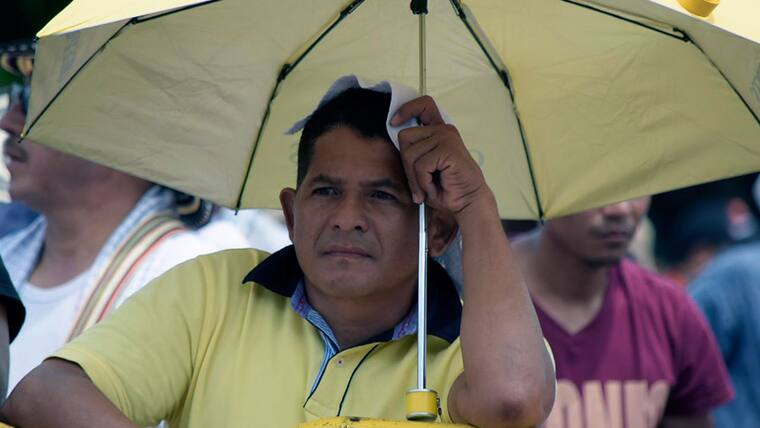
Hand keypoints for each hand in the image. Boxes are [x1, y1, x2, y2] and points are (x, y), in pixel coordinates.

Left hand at [392, 96, 489, 216]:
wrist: (468, 202)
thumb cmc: (445, 187)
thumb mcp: (424, 167)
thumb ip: (413, 152)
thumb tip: (394, 140)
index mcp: (439, 131)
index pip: (424, 105)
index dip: (406, 109)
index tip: (393, 121)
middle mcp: (443, 130)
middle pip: (404, 137)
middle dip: (406, 164)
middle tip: (417, 184)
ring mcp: (446, 137)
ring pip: (410, 154)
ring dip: (415, 178)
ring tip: (428, 188)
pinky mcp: (448, 149)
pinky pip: (420, 166)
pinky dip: (424, 182)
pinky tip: (435, 188)